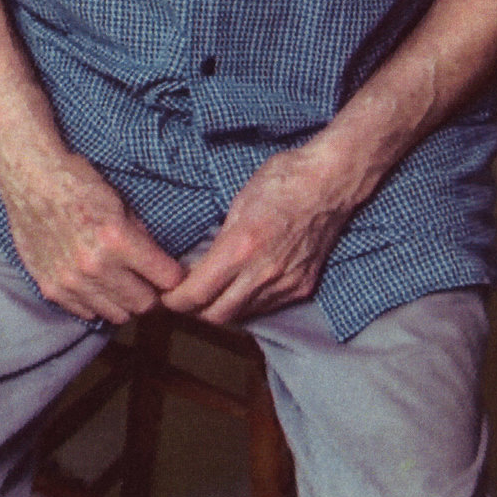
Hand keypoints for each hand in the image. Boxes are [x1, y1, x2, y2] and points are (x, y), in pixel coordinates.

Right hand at [0, 154, 185, 324]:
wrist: (29, 179)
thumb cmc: (77, 182)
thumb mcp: (119, 202)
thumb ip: (141, 236)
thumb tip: (160, 263)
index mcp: (118, 240)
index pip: (166, 280)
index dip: (172, 276)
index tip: (170, 273)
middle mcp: (95, 267)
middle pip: (143, 304)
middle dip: (150, 292)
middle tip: (146, 281)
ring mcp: (71, 281)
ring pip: (117, 314)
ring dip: (123, 301)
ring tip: (120, 283)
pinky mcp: (51, 288)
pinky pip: (86, 313)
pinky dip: (96, 303)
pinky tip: (94, 284)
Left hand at [161, 146, 359, 324]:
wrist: (330, 181)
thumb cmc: (282, 180)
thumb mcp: (238, 201)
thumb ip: (219, 238)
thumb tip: (199, 262)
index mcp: (241, 248)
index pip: (197, 294)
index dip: (175, 301)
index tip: (165, 296)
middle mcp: (263, 273)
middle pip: (217, 316)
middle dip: (194, 312)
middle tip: (184, 299)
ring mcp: (285, 284)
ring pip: (243, 316)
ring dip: (222, 309)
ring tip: (211, 294)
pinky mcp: (302, 287)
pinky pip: (267, 308)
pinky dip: (249, 304)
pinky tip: (242, 288)